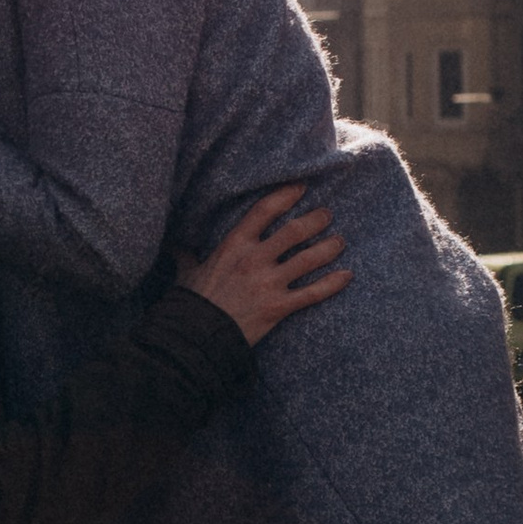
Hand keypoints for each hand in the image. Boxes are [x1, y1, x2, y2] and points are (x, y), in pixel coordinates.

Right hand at [176, 187, 349, 347]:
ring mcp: (269, 283)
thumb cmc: (190, 303)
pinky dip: (332, 284)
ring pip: (308, 259)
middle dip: (315, 220)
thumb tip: (175, 246)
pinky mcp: (278, 307)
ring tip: (340, 241)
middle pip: (294, 231)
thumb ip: (186, 256)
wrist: (195, 336)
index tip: (301, 188)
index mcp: (233, 245)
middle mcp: (255, 259)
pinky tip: (347, 276)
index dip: (286, 195)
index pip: (265, 210)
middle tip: (327, 215)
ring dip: (328, 248)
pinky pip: (312, 293)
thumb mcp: (186, 273)